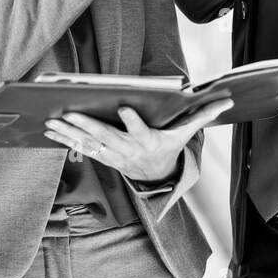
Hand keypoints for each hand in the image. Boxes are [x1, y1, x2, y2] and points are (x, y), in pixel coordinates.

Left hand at [43, 99, 232, 182]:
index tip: (123, 108)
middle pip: (106, 136)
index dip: (132, 121)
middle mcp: (128, 149)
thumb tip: (227, 100)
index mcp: (148, 140)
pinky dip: (65, 140)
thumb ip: (203, 115)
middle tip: (68, 113)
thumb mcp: (186, 134)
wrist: (157, 176)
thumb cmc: (169, 146)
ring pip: (88, 143)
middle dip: (86, 125)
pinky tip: (49, 130)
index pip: (140, 130)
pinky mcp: (101, 157)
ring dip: (68, 133)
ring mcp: (112, 155)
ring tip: (50, 121)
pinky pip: (81, 149)